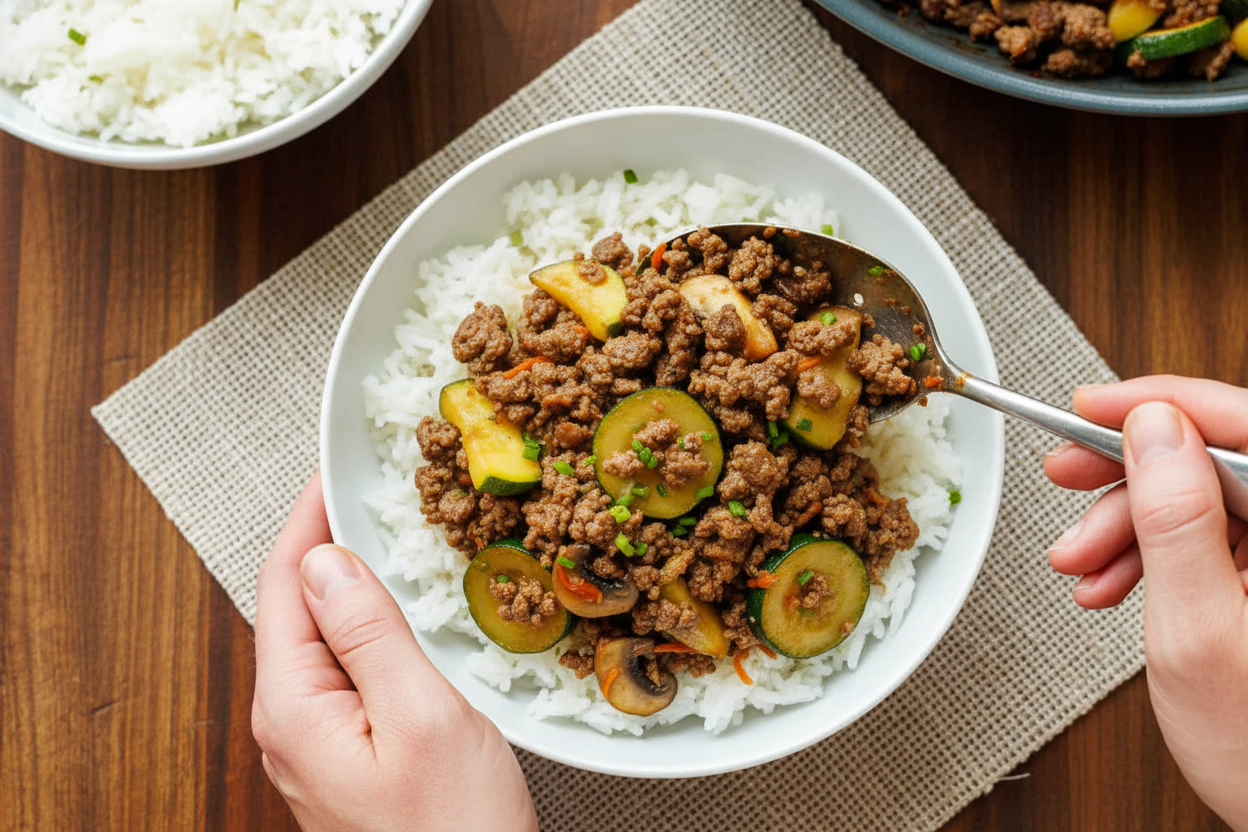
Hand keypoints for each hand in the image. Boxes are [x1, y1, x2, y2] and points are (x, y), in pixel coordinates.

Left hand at [251, 473, 537, 831]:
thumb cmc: (456, 831)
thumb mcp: (421, 716)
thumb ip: (369, 634)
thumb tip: (326, 561)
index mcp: (294, 708)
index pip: (282, 584)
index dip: (307, 520)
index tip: (334, 471)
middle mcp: (292, 725)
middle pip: (296, 609)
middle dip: (327, 545)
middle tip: (370, 494)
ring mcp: (319, 744)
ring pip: (325, 640)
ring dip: (353, 587)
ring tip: (390, 539)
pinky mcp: (351, 756)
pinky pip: (349, 673)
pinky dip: (372, 629)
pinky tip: (404, 615)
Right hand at [1044, 376, 1247, 830]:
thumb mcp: (1197, 631)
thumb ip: (1177, 521)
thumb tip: (1154, 430)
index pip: (1241, 423)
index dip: (1158, 403)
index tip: (1091, 406)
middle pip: (1212, 460)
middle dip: (1127, 477)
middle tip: (1066, 481)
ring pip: (1200, 501)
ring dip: (1128, 527)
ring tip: (1081, 566)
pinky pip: (1206, 540)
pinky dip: (1149, 557)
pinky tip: (1113, 583)